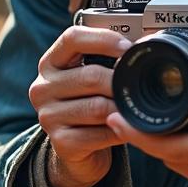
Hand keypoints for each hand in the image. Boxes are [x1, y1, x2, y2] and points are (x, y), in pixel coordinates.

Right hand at [28, 26, 132, 186]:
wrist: (78, 148)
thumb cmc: (89, 103)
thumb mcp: (90, 77)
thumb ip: (105, 58)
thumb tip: (144, 42)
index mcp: (50, 63)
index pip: (72, 38)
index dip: (104, 39)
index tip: (128, 48)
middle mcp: (42, 87)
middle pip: (90, 76)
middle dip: (121, 82)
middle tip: (140, 85)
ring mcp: (48, 116)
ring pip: (97, 107)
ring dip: (121, 109)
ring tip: (133, 108)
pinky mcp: (60, 142)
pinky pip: (99, 134)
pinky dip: (118, 131)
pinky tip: (125, 128)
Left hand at [106, 71, 187, 186]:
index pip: (177, 147)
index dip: (142, 135)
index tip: (119, 117)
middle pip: (172, 160)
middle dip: (144, 139)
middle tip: (121, 115)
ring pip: (182, 169)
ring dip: (161, 148)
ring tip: (143, 122)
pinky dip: (182, 156)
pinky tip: (177, 136)